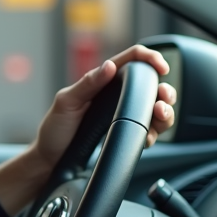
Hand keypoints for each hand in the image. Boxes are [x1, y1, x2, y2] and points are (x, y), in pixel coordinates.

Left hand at [35, 45, 175, 160]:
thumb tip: (109, 66)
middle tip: (163, 97)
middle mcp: (116, 95)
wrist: (51, 159)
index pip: (131, 60)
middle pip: (151, 85)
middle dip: (165, 89)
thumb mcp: (66, 103)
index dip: (149, 58)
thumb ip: (87, 84)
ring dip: (165, 110)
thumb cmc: (55, 129)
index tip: (161, 67)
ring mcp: (122, 114)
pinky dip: (155, 132)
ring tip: (160, 113)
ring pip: (155, 108)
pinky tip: (149, 135)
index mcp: (102, 80)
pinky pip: (149, 130)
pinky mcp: (125, 133)